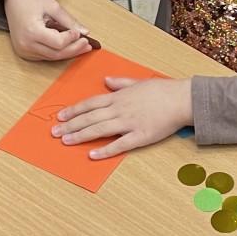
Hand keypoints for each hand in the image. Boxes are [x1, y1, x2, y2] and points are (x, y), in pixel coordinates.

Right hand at [5, 0, 93, 60]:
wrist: (14, 0)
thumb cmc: (31, 0)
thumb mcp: (53, 6)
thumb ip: (69, 20)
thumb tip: (85, 32)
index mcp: (31, 30)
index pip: (58, 42)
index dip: (71, 39)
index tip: (79, 33)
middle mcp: (25, 44)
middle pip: (56, 54)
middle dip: (74, 49)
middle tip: (87, 44)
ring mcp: (24, 50)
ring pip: (52, 57)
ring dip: (68, 53)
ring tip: (82, 47)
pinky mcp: (24, 53)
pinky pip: (45, 56)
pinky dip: (58, 53)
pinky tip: (69, 48)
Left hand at [52, 76, 191, 158]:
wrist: (182, 99)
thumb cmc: (163, 90)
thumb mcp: (139, 82)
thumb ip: (121, 82)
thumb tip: (107, 80)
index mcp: (119, 97)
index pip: (90, 103)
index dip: (74, 110)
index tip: (61, 116)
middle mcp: (120, 109)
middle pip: (90, 117)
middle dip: (71, 125)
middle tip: (55, 132)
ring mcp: (129, 123)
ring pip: (99, 130)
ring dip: (81, 136)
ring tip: (66, 141)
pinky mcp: (140, 136)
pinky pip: (119, 144)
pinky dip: (105, 150)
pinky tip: (92, 155)